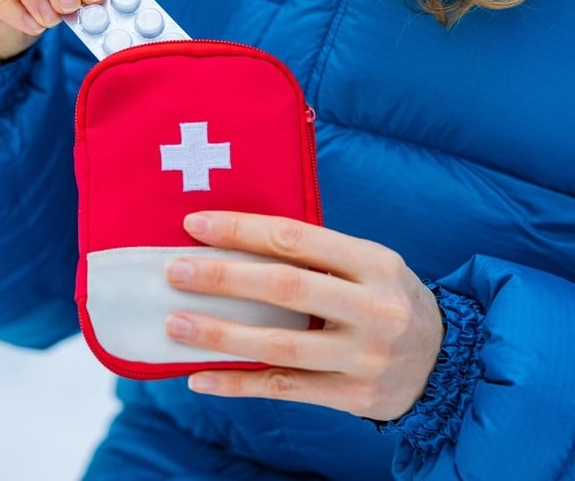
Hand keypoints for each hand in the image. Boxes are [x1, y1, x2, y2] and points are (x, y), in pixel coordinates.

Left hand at [165, 211, 443, 420]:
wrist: (446, 363)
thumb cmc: (388, 300)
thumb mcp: (369, 266)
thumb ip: (316, 255)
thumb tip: (234, 243)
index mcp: (374, 262)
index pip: (296, 238)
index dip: (242, 230)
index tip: (195, 225)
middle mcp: (373, 307)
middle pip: (285, 287)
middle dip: (223, 277)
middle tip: (174, 271)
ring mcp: (365, 356)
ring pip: (279, 345)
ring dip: (220, 335)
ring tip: (175, 325)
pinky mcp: (354, 396)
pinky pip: (285, 389)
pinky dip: (238, 384)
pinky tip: (198, 378)